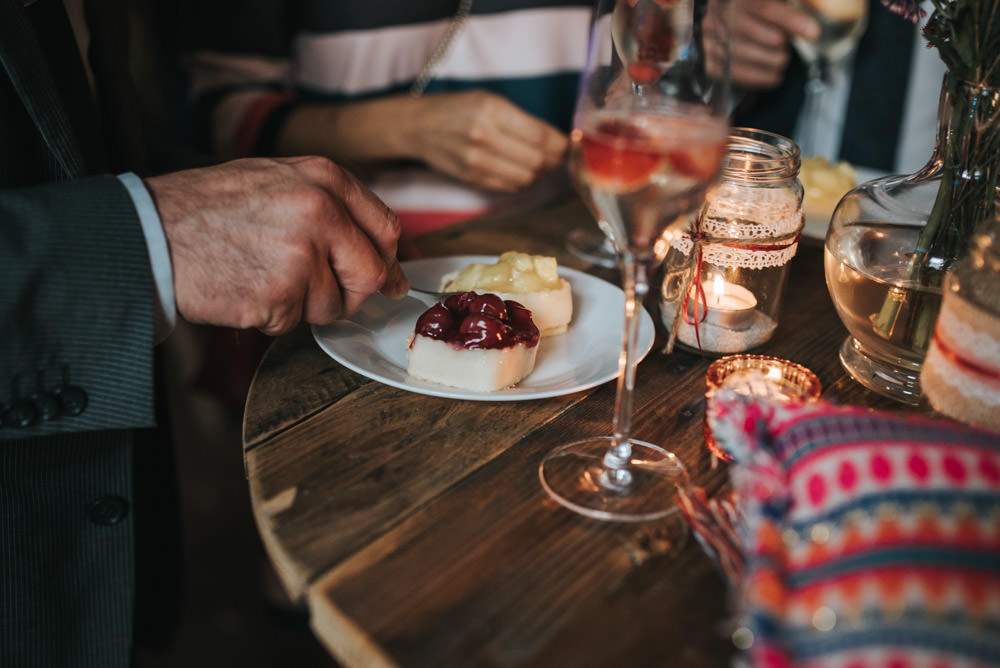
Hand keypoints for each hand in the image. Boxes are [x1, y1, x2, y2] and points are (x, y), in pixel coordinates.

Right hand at [146, 156, 407, 335]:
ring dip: (303, 305)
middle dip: (350, 291)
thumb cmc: (210, 208)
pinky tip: (245, 289)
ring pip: (332, 305)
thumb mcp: (278, 181)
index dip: (387, 260)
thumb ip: (330, 208)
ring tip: (262, 276)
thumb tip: (378, 248)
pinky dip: (272, 317)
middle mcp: (320, 212)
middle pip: (372, 274)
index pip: (386, 229)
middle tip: (317, 289)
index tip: (388, 278)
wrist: (151, 232)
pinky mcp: (279, 294)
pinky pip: (295, 322)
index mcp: (325, 179)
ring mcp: (301, 255)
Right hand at [407, 91, 568, 191]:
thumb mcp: (489, 101)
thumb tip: (556, 141)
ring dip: (541, 174)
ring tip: (544, 165)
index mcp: (492, 111)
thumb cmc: (458, 109)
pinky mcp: (472, 179)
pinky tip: (524, 172)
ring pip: (526, 177)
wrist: (418, 127)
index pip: (540, 136)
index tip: (569, 145)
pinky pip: (509, 187)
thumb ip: (521, 120)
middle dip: (554, 161)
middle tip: (560, 157)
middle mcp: (483, 137)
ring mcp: (476, 161)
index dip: (561, 145)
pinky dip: (523, 182)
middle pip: (536, 160)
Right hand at [705, 0, 819, 89]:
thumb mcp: (763, 0)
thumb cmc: (747, 10)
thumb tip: (816, 4)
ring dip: (776, 60)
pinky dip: (764, 77)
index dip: (791, 21)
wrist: (712, 22)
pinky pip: (743, 76)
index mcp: (737, 0)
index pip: (766, 9)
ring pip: (758, 59)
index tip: (812, 32)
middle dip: (782, 43)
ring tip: (780, 58)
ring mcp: (713, 44)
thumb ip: (789, 2)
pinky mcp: (711, 65)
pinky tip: (774, 75)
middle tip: (786, 43)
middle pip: (768, 37)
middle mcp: (721, 20)